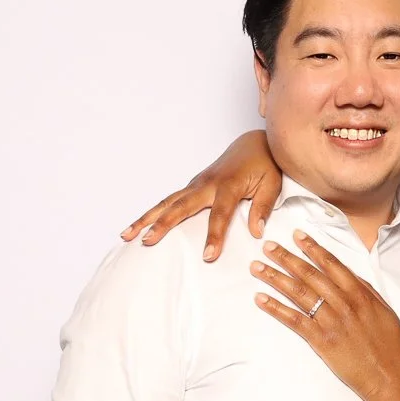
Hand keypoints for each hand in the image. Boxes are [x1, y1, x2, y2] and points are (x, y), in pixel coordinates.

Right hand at [121, 130, 281, 258]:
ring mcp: (196, 184)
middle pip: (181, 206)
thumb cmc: (265, 165)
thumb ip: (263, 207)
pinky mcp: (192, 187)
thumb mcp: (272, 184)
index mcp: (229, 185)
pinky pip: (170, 201)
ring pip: (167, 202)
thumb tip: (256, 232)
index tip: (208, 257)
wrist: (254, 143)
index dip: (214, 236)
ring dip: (146, 218)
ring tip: (127, 235)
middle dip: (162, 225)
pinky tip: (141, 226)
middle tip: (147, 242)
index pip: (220, 214)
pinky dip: (154, 213)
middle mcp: (207, 184)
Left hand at [251, 233, 399, 400]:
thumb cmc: (390, 347)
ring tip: (257, 267)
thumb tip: (351, 276)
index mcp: (360, 294)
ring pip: (298, 293)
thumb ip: (367, 292)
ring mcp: (331, 321)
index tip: (297, 236)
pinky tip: (261, 298)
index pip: (332, 264)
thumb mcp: (385, 312)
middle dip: (287, 257)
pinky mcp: (321, 340)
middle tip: (268, 246)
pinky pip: (294, 320)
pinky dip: (276, 308)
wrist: (388, 378)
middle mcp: (344, 303)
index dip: (312, 248)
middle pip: (310, 274)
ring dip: (275, 277)